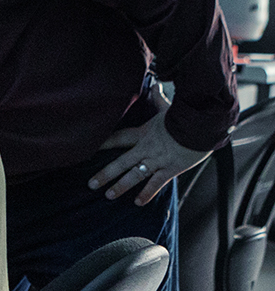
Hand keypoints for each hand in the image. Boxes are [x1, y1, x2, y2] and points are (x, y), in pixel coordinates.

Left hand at [88, 87, 212, 205]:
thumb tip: (155, 87)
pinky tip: (137, 203)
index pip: (117, 138)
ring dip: (120, 187)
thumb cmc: (186, 116)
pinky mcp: (170, 169)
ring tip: (108, 195)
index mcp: (143, 134)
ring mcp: (156, 160)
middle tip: (91, 184)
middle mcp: (145, 149)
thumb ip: (159, 100)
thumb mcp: (169, 108)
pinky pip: (155, 183)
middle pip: (120, 162)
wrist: (203, 125)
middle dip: (105, 174)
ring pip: (134, 176)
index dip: (102, 144)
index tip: (88, 150)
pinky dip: (147, 194)